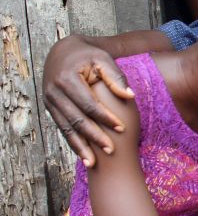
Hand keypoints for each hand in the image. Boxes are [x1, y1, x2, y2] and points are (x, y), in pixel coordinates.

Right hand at [43, 35, 133, 166]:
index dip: (105, 117)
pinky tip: (83, 156)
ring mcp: (49, 101)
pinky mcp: (49, 108)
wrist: (62, 51)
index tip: (122, 128)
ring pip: (66, 128)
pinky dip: (72, 143)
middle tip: (111, 150)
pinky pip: (62, 128)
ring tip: (94, 163)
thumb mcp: (103, 59)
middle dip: (94, 137)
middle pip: (76, 120)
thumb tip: (130, 96)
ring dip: (80, 147)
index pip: (89, 103)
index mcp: (67, 79)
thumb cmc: (87, 55)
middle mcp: (54, 92)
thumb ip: (116, 77)